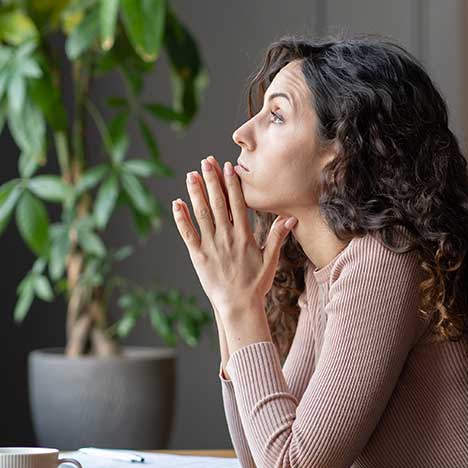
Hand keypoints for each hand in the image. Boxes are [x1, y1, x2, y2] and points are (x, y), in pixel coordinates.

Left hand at [171, 155, 297, 318]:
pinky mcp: (198, 256)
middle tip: (206, 161)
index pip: (238, 204)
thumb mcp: (271, 260)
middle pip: (218, 203)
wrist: (239, 306)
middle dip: (212, 180)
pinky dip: (181, 218)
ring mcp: (211, 246)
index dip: (232, 184)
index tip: (229, 167)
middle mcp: (227, 237)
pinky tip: (177, 203)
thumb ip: (278, 237)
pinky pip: (188, 234)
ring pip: (202, 214)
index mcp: (244, 236)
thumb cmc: (256, 284)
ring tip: (191, 175)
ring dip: (196, 193)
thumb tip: (290, 218)